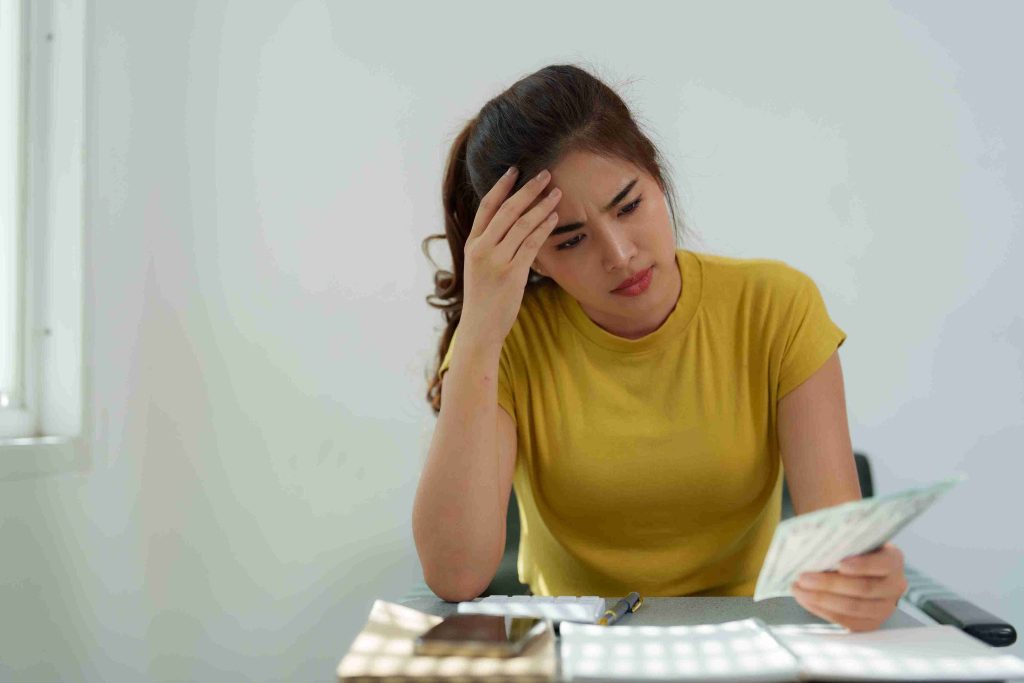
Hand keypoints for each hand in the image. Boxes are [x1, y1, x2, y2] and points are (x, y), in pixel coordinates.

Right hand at [459, 166, 561, 347]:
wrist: (480, 328)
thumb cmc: (483, 298)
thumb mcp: (480, 267)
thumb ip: (491, 246)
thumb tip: (513, 225)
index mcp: (472, 244)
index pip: (486, 207)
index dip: (501, 186)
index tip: (515, 170)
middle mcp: (482, 249)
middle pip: (507, 210)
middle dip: (528, 190)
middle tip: (546, 174)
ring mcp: (496, 260)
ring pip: (522, 224)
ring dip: (542, 206)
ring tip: (557, 193)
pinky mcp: (512, 273)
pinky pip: (531, 244)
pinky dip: (544, 228)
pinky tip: (554, 218)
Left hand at [791, 542, 908, 631]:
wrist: (857, 567)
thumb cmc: (851, 549)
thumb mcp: (853, 540)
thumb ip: (842, 541)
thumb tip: (814, 542)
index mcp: (893, 559)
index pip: (883, 563)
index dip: (862, 565)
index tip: (840, 564)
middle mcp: (894, 585)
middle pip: (863, 588)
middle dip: (830, 584)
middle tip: (804, 577)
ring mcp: (884, 607)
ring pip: (854, 608)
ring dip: (822, 599)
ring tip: (799, 589)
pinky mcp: (870, 623)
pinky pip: (846, 621)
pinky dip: (822, 610)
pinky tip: (806, 600)